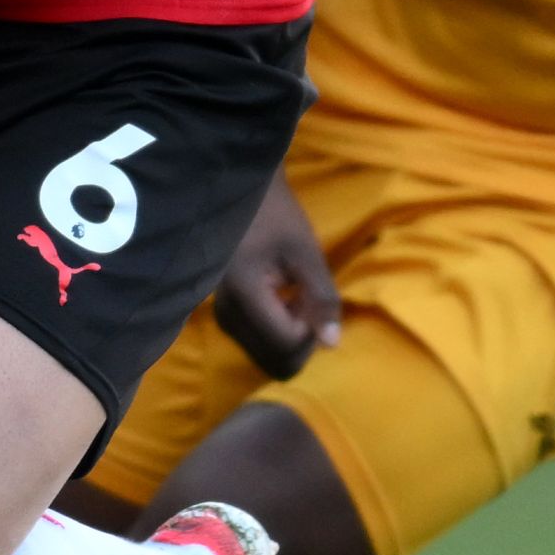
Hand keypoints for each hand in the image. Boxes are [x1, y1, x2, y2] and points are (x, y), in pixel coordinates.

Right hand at [211, 174, 339, 379]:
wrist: (239, 194)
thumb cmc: (275, 214)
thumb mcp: (305, 251)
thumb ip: (321, 297)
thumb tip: (331, 345)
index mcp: (243, 294)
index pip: (287, 341)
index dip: (311, 326)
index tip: (312, 293)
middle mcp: (226, 315)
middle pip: (276, 360)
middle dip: (301, 338)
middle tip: (305, 298)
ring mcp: (222, 319)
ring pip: (268, 357)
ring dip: (291, 335)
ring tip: (294, 294)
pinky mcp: (225, 317)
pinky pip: (260, 344)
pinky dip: (279, 331)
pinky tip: (283, 298)